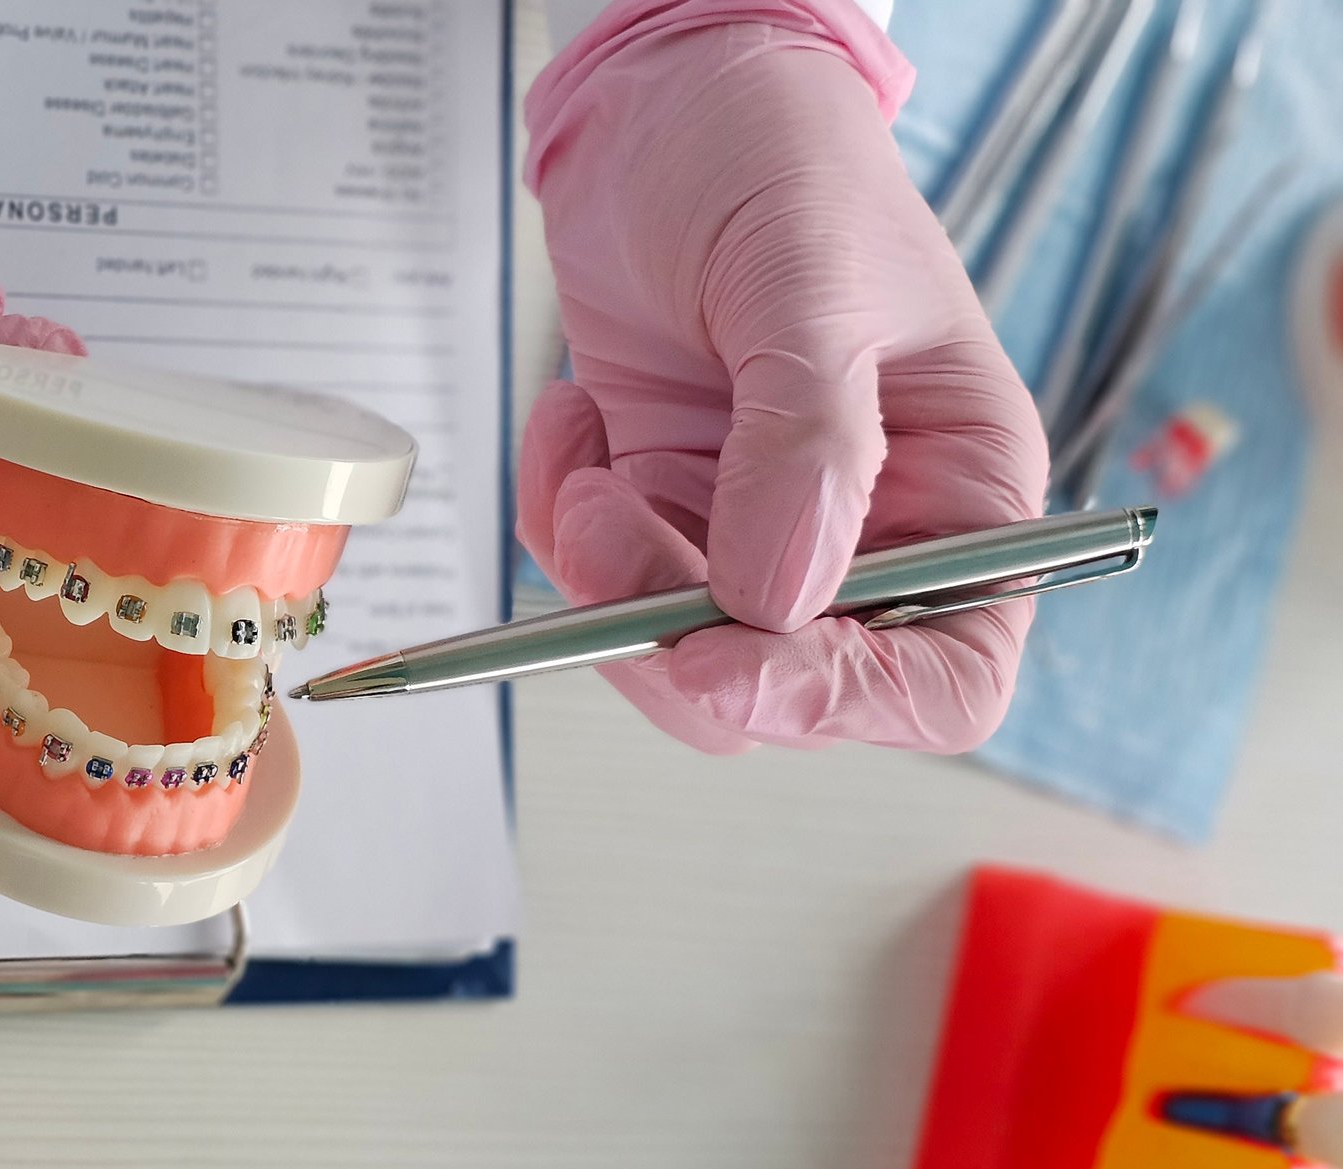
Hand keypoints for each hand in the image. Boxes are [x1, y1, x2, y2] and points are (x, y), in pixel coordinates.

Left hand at [519, 3, 1046, 752]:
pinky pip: (599, 590)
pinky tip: (574, 420)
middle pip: (792, 694)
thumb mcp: (811, 281)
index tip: (731, 658)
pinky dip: (562, 531)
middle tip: (615, 526)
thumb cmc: (783, 160)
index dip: (842, 701)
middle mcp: (872, 538)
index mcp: (967, 497)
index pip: (945, 681)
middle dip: (684, 640)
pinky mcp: (664, 512)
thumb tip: (778, 597)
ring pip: (680, 659)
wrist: (670, 105)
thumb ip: (808, 442)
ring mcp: (756, 533)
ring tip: (590, 458)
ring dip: (605, 585)